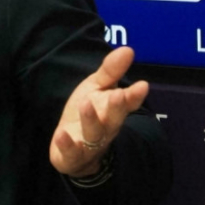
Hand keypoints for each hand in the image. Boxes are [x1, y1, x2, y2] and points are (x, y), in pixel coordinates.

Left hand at [50, 46, 147, 177]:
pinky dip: (67, 145)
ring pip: (94, 134)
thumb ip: (110, 71)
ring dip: (91, 120)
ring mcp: (90, 144)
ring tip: (86, 104)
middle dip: (117, 107)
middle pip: (114, 119)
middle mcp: (105, 128)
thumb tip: (128, 49)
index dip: (134, 96)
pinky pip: (71, 152)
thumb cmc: (87, 114)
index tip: (143, 84)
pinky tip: (61, 134)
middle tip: (119, 95)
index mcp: (112, 111)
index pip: (127, 103)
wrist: (74, 153)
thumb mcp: (96, 89)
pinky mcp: (72, 156)